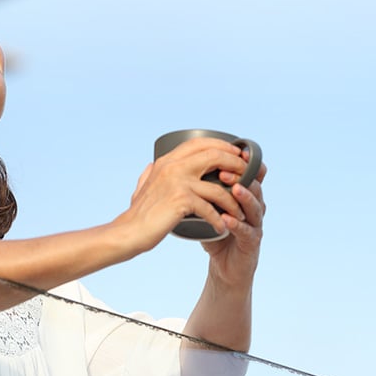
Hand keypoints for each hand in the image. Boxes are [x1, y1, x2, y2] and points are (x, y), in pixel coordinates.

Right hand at [118, 138, 254, 251]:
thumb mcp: (142, 186)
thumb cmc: (137, 214)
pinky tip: (222, 228)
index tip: (236, 154)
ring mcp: (177, 182)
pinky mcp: (181, 201)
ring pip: (218, 186)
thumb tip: (152, 165)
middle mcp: (172, 167)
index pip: (199, 142)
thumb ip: (149, 174)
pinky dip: (219, 219)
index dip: (222, 146)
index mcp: (166, 161)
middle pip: (214, 155)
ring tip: (239, 212)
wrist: (129, 232)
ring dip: (233, 201)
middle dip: (236, 165)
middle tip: (247, 177)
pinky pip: (210, 208)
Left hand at [202, 155, 267, 289]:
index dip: (243, 163)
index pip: (249, 174)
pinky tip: (227, 220)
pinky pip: (247, 232)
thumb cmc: (215, 234)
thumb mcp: (207, 208)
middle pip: (255, 187)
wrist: (223, 267)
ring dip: (244, 197)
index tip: (230, 152)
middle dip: (241, 177)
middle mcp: (253, 207)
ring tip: (233, 189)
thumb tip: (175, 167)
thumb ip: (198, 189)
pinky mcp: (252, 243)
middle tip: (224, 171)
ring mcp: (255, 225)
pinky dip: (237, 225)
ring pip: (256, 207)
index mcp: (244, 196)